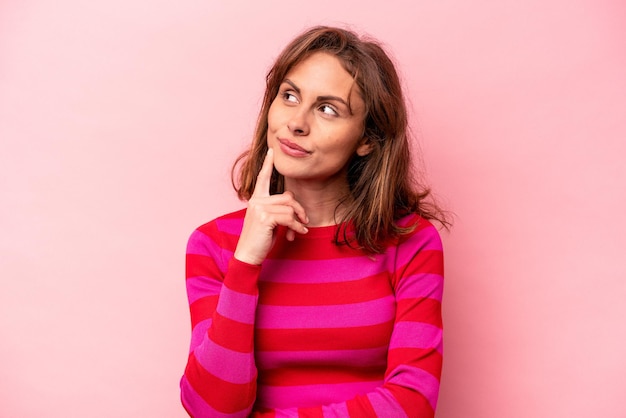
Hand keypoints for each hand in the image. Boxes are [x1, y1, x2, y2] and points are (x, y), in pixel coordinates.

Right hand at [233, 148, 308, 264]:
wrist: (248, 254)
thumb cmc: (259, 239)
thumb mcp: (269, 221)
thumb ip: (277, 209)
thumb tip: (293, 204)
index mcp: (255, 199)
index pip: (262, 178)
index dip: (268, 164)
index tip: (271, 151)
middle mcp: (256, 201)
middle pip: (287, 197)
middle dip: (299, 209)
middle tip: (305, 221)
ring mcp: (259, 208)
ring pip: (289, 208)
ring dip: (298, 221)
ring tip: (300, 230)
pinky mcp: (264, 217)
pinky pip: (289, 218)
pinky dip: (297, 227)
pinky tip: (299, 233)